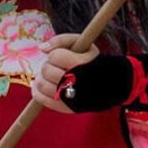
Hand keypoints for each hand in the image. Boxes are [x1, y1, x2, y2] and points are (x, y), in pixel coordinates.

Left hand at [33, 46, 147, 114]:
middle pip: (47, 70)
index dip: (55, 55)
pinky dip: (38, 92)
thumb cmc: (92, 62)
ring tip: (49, 76)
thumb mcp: (82, 43)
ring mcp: (69, 96)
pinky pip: (42, 99)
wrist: (110, 85)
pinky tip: (41, 87)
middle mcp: (75, 81)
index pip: (55, 56)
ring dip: (42, 78)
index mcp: (81, 64)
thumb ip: (61, 40)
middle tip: (56, 67)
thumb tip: (42, 48)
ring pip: (41, 84)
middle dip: (49, 66)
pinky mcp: (65, 107)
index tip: (62, 57)